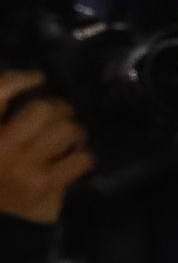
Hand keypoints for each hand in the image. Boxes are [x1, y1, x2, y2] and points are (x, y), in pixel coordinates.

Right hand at [0, 71, 92, 221]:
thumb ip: (3, 115)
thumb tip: (30, 80)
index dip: (19, 78)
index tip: (38, 76)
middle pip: (40, 110)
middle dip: (58, 109)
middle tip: (62, 116)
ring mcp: (22, 168)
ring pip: (64, 130)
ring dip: (75, 131)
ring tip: (72, 138)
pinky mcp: (44, 186)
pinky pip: (80, 158)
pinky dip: (84, 156)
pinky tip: (77, 158)